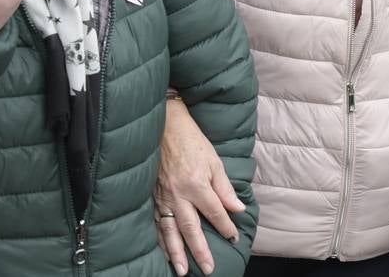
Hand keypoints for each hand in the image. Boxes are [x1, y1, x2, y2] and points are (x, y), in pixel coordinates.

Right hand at [154, 97, 243, 275]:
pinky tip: (165, 251)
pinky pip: (155, 222)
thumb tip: (237, 209)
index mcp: (196, 184)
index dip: (225, 227)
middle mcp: (178, 194)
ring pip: (169, 230)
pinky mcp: (151, 196)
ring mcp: (162, 197)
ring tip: (183, 270)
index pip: (214, 213)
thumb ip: (224, 188)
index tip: (233, 238)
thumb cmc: (192, 141)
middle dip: (200, 251)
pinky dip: (160, 239)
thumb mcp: (214, 161)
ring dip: (177, 252)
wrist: (165, 126)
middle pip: (191, 229)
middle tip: (208, 268)